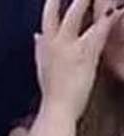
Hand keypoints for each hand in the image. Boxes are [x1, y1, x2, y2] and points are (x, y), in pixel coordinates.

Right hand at [36, 0, 122, 118]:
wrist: (57, 109)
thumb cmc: (53, 92)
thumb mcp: (42, 67)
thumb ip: (40, 49)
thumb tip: (36, 35)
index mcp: (46, 45)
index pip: (49, 17)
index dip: (53, 2)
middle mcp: (55, 42)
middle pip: (64, 12)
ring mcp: (69, 46)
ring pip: (77, 14)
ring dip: (86, 0)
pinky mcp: (85, 53)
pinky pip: (98, 30)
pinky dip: (109, 18)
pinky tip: (117, 9)